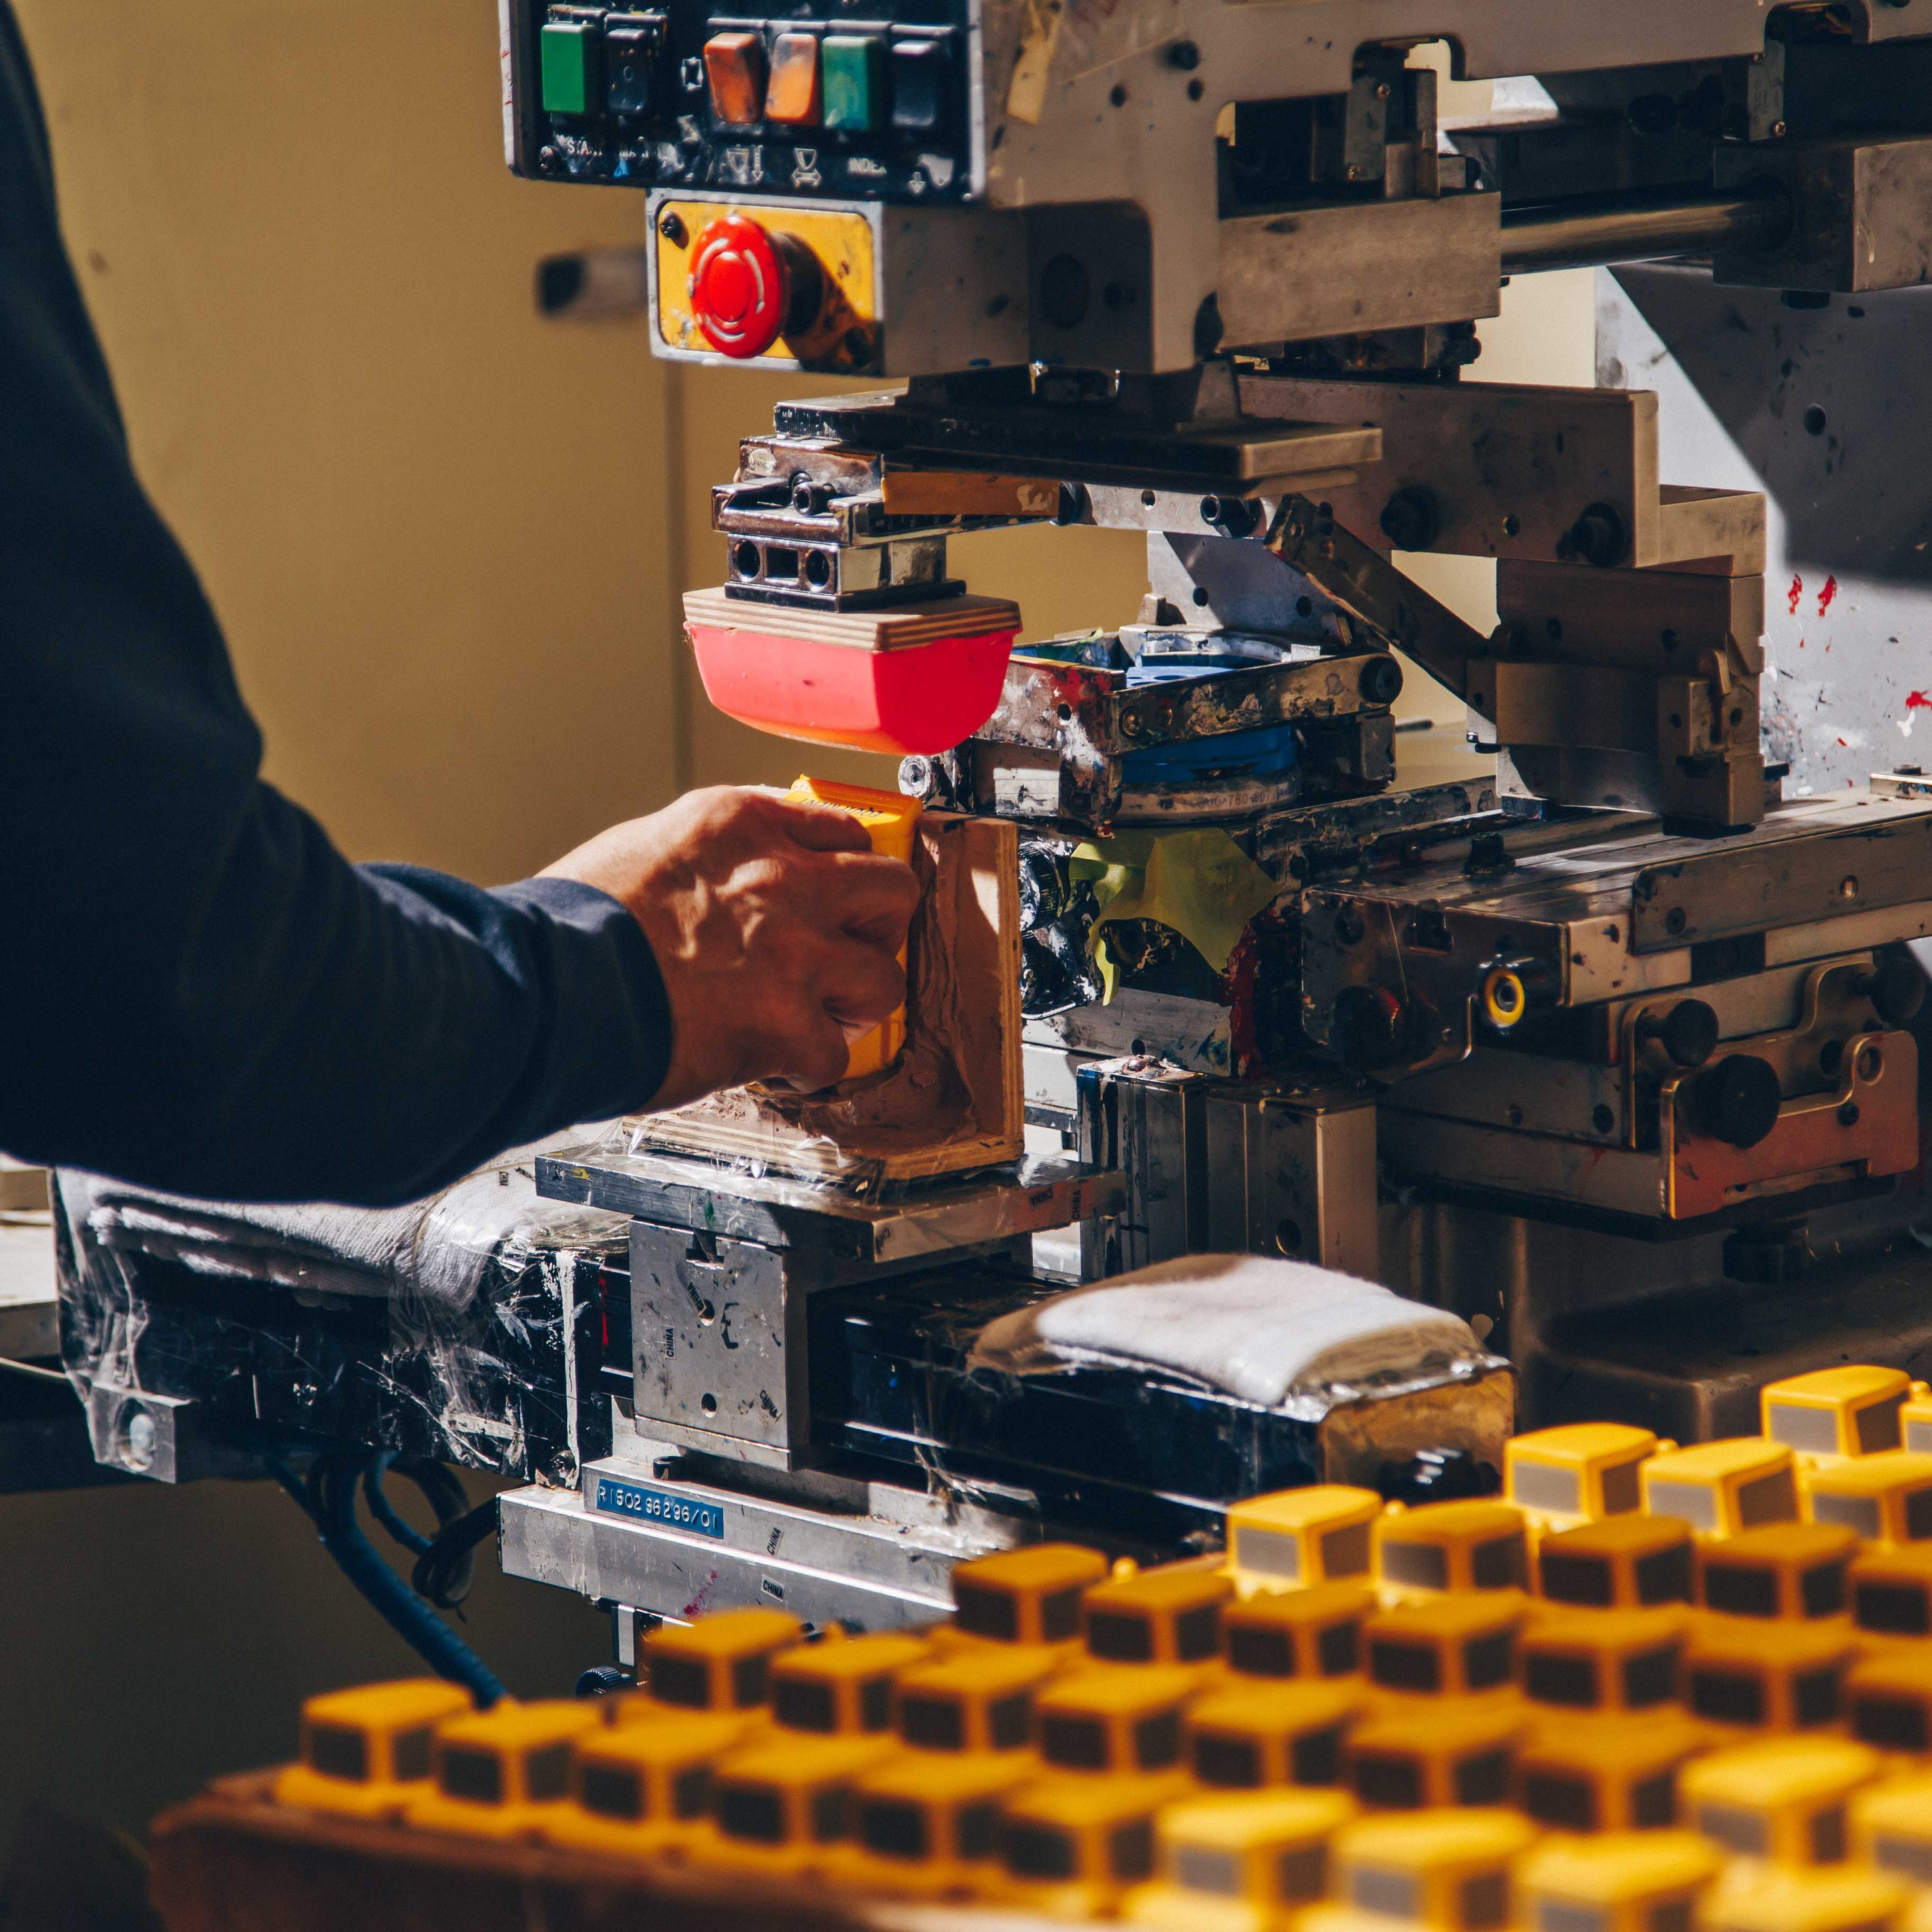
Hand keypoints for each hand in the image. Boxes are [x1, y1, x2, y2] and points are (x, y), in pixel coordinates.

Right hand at [541, 786, 919, 1107]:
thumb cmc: (575, 922)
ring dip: (858, 1003)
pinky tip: (779, 1067)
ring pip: (885, 978)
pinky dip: (810, 1067)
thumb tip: (718, 879)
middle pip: (891, 890)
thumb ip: (705, 856)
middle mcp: (786, 879)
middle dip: (877, 925)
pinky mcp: (789, 1027)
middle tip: (850, 950)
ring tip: (824, 1017)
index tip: (833, 893)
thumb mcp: (644, 846)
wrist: (554, 983)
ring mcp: (797, 954)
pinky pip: (836, 1055)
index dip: (841, 869)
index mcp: (744, 825)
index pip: (839, 829)